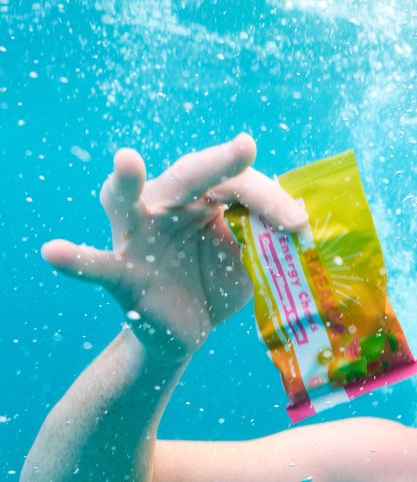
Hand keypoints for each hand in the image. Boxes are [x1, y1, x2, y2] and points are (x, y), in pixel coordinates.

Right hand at [42, 134, 306, 362]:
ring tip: (126, 160)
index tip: (299, 222)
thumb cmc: (214, 282)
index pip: (236, 184)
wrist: (184, 333)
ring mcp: (137, 236)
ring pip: (127, 202)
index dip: (269, 199)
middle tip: (246, 147)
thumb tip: (298, 222)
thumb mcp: (248, 259)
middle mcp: (165, 205)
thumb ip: (267, 239)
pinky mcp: (121, 274)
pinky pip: (95, 265)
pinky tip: (53, 252)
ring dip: (127, 181)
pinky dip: (74, 259)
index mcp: (201, 197)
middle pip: (190, 175)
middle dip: (219, 162)